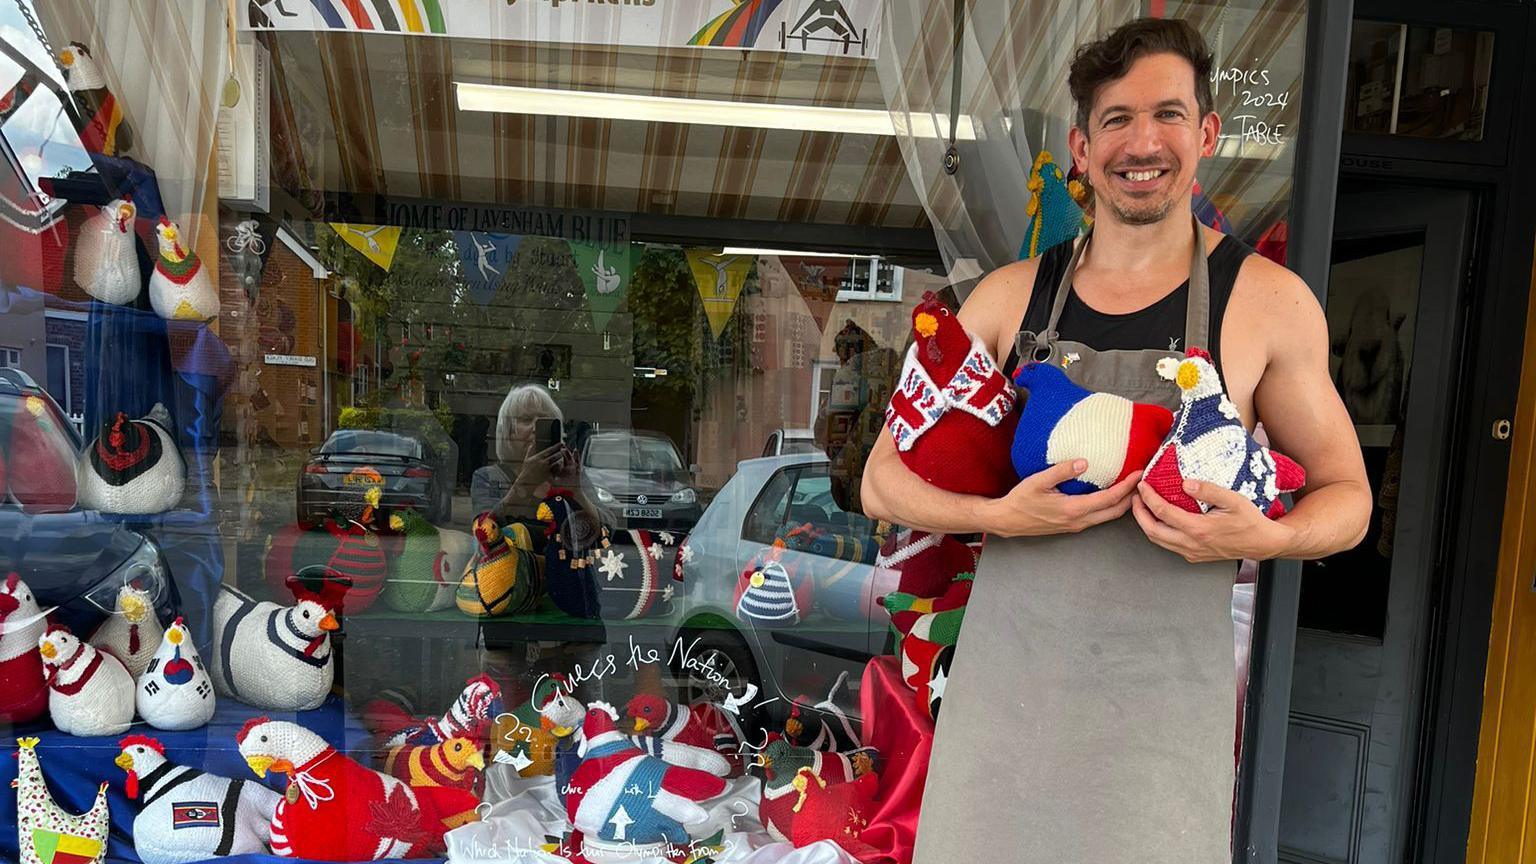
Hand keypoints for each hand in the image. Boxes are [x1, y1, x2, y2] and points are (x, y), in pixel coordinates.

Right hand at [511, 445, 563, 491]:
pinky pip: (557, 471)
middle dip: (562, 453)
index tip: (562, 443)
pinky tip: (562, 467)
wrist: (526, 483)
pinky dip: (560, 468)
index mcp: (538, 457)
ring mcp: (546, 470)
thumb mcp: (527, 460)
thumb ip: (530, 451)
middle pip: (556, 456)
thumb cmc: (526, 471)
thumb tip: (532, 443)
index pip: (550, 450)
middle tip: (566, 450)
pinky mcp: (549, 476)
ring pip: (558, 463)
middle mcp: (543, 463)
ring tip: (564, 458)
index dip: (557, 446)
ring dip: (562, 460)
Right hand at [981, 461, 1140, 537]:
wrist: (1008, 521)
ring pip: (1108, 516)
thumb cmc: (1021, 500)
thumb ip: (1063, 470)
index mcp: (1073, 509)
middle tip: (1142, 481)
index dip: (1127, 486)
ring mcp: (1076, 526)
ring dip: (1122, 503)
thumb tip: (1085, 462)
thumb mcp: (1038, 481)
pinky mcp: (1072, 526)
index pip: (1109, 498)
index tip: (1139, 474)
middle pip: (1115, 511)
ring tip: (1130, 487)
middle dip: (1132, 497)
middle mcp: (1079, 521)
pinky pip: (1099, 517)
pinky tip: (1110, 495)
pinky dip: (1110, 506)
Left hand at [1131, 479, 1294, 562]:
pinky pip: (1169, 545)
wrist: (1263, 543)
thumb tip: (1185, 483)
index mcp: (1198, 529)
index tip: (1142, 485)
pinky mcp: (1194, 556)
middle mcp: (1191, 544)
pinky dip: (1159, 531)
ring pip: (1158, 541)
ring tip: (1143, 506)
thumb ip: (1208, 490)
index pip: (1162, 512)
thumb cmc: (1250, 521)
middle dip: (1138, 513)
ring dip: (1146, 523)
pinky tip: (1160, 519)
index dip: (1148, 497)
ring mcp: (1192, 552)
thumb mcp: (1233, 500)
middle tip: (1135, 497)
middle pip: (1152, 531)